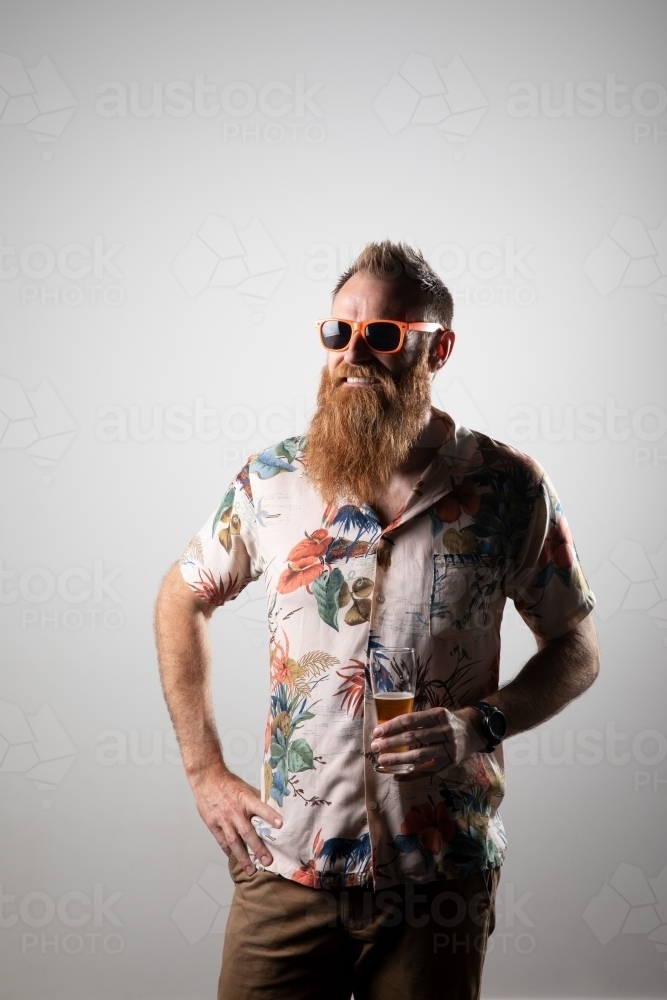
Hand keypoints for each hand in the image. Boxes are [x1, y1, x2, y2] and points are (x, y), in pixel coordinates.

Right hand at [189, 764, 281, 874]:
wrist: (207, 778)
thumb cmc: (228, 783)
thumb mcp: (245, 787)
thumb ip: (258, 799)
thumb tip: (274, 806)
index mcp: (245, 799)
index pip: (260, 807)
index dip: (270, 815)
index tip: (281, 824)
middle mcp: (234, 810)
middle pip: (247, 832)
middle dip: (258, 848)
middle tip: (268, 861)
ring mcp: (222, 819)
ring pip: (234, 841)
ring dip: (243, 857)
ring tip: (250, 869)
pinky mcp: (212, 824)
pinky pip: (222, 841)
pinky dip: (228, 851)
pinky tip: (234, 858)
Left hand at [370, 706, 486, 777]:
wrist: (475, 731)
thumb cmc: (449, 721)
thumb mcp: (436, 714)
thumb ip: (417, 720)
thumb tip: (388, 728)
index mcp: (438, 715)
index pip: (410, 720)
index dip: (392, 726)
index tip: (377, 732)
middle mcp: (444, 731)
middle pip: (413, 738)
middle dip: (391, 742)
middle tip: (374, 746)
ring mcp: (448, 749)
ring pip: (419, 755)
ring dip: (398, 759)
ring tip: (382, 761)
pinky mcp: (449, 763)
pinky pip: (427, 770)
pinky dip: (411, 774)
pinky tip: (397, 776)